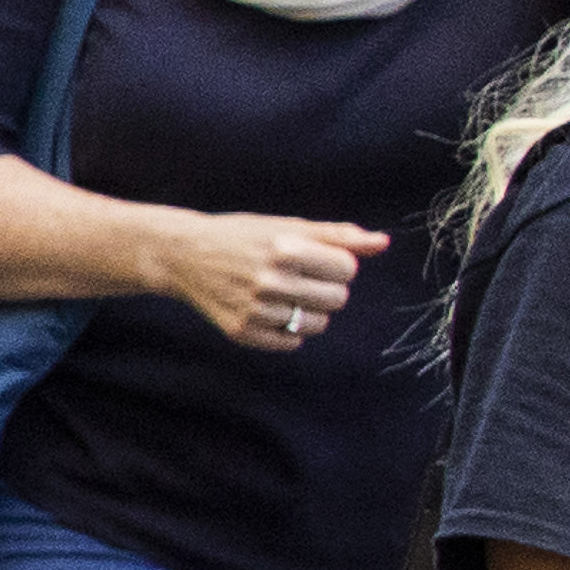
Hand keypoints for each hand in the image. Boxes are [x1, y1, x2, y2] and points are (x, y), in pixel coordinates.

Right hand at [151, 207, 390, 353]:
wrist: (185, 255)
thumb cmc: (245, 236)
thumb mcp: (289, 226)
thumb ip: (339, 236)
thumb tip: (383, 243)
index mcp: (286, 248)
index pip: (348, 269)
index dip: (336, 263)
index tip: (314, 258)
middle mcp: (270, 281)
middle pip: (338, 299)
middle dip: (327, 288)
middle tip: (299, 277)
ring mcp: (255, 310)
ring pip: (318, 324)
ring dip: (308, 310)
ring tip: (283, 293)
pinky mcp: (242, 332)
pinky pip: (291, 343)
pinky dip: (287, 329)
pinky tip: (268, 310)